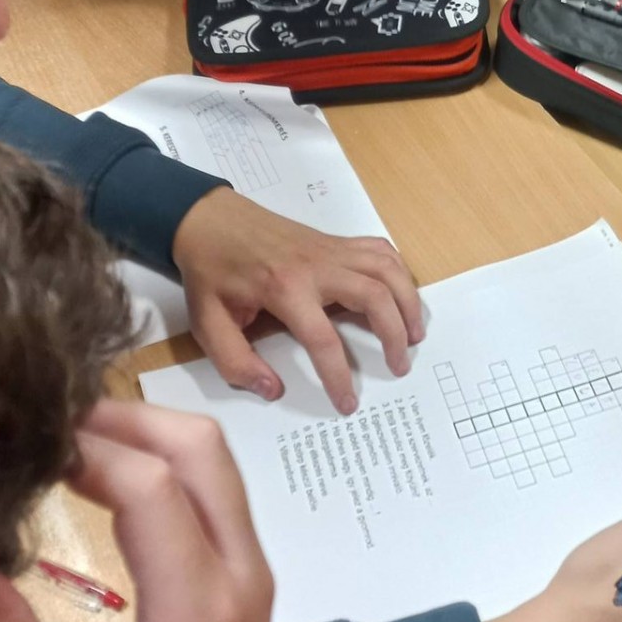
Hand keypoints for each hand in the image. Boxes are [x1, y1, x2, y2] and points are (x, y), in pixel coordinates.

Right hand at [0, 401, 275, 621]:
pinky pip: (215, 492)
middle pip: (199, 449)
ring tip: (60, 443)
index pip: (150, 488)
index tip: (17, 444)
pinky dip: (162, 463)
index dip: (84, 448)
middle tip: (40, 425)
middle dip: (121, 417)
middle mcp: (240, 579)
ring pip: (214, 462)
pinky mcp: (247, 581)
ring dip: (144, 434)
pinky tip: (98, 476)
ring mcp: (253, 575)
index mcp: (199, 615)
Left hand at [173, 188, 424, 413]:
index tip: (348, 403)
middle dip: (394, 335)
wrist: (209, 218)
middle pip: (375, 297)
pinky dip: (399, 272)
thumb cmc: (209, 270)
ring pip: (387, 270)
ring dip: (408, 302)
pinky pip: (380, 250)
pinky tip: (401, 295)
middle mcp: (317, 266)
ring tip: (414, 335)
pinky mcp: (336, 241)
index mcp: (284, 289)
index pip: (324, 340)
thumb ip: (235, 361)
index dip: (339, 376)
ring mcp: (331, 249)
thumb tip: (272, 389)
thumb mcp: (207, 321)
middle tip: (399, 366)